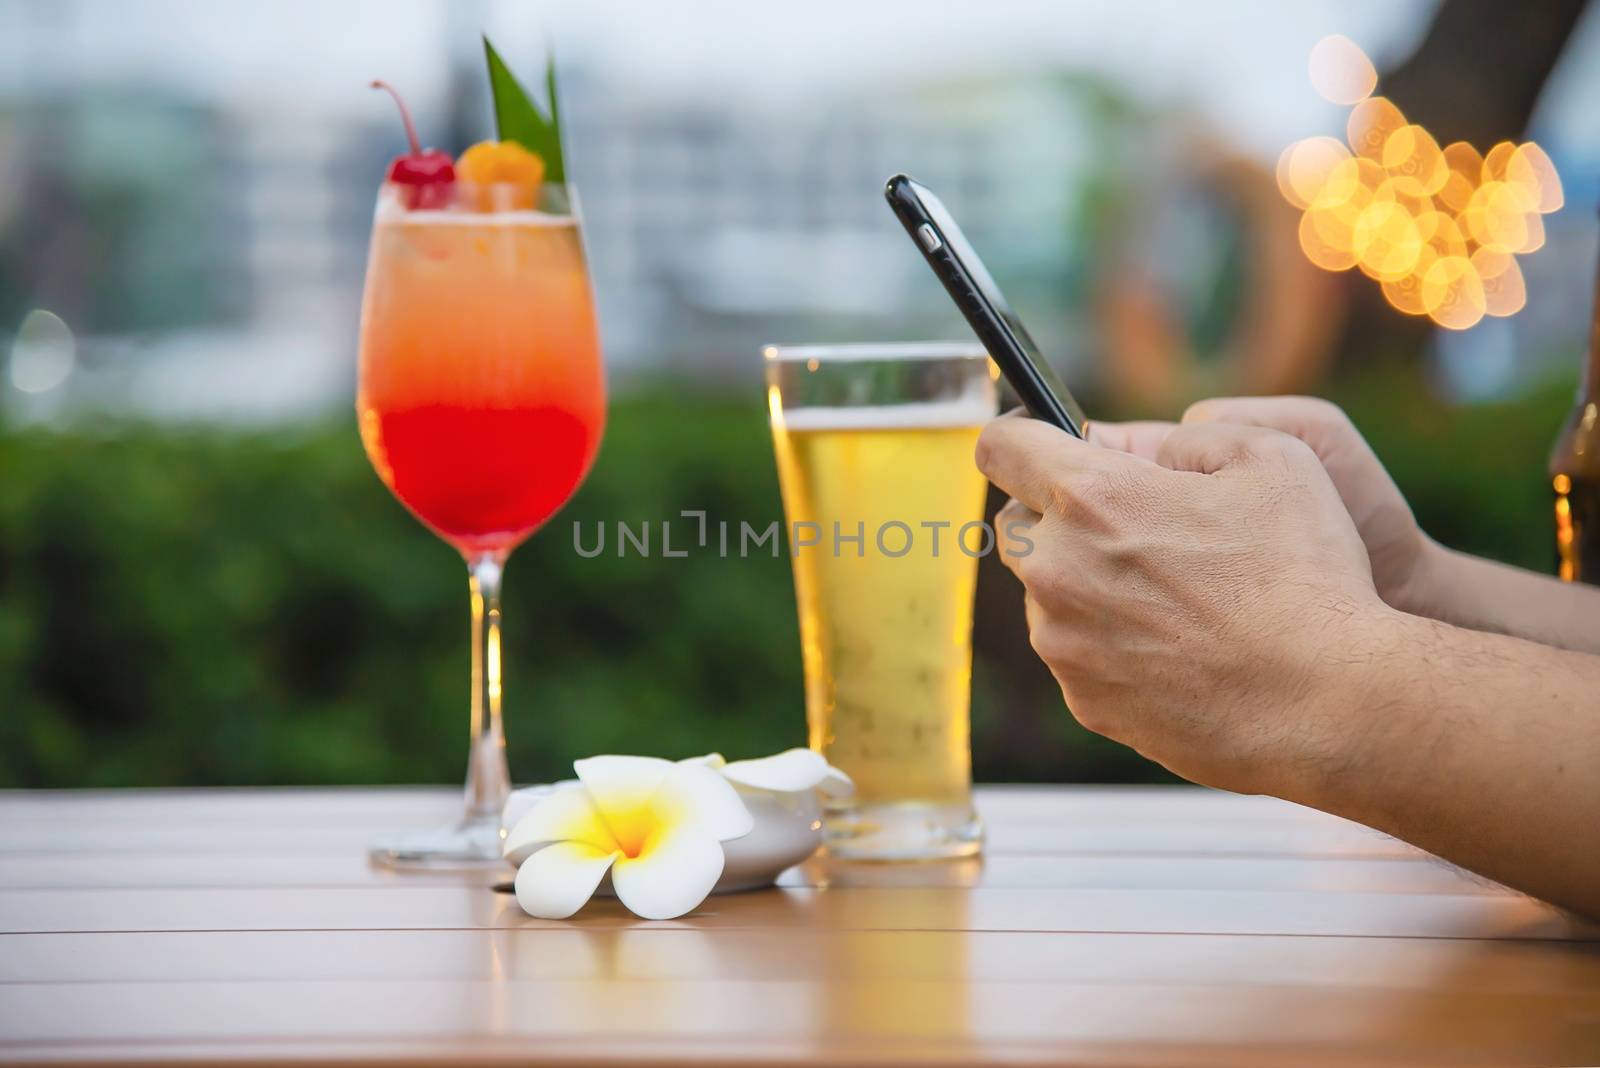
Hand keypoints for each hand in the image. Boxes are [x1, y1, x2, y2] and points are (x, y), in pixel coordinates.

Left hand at [976, 413, 1388, 796]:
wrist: (1324, 702)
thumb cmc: (1304, 576)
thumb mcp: (1268, 456)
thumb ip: (1185, 436)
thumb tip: (1142, 450)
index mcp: (1091, 498)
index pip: (1000, 446)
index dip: (1024, 434)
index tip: (1047, 442)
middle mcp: (1056, 570)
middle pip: (1018, 524)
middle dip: (1059, 514)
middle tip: (1135, 525)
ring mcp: (1063, 643)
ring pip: (1047, 593)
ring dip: (1086, 582)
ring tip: (1175, 596)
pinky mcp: (1082, 701)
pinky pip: (1076, 654)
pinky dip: (1109, 643)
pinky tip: (1178, 647)